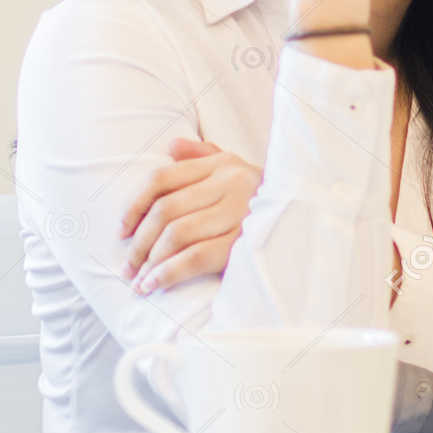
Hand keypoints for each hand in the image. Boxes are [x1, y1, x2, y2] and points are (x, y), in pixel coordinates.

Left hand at [119, 137, 262, 293]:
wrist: (311, 219)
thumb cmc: (266, 198)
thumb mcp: (239, 169)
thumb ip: (204, 157)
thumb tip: (170, 146)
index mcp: (222, 165)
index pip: (163, 179)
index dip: (134, 205)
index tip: (122, 230)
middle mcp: (230, 184)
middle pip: (165, 210)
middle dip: (139, 242)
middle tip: (126, 265)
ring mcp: (239, 213)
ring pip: (177, 234)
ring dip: (149, 261)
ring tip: (137, 280)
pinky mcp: (244, 243)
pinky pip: (195, 258)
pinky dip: (168, 273)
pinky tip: (153, 285)